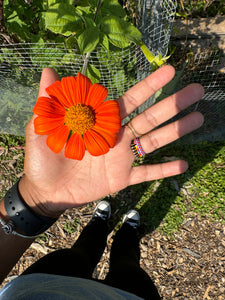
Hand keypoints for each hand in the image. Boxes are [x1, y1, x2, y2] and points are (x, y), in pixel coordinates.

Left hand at [19, 66, 203, 216]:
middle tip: (197, 91)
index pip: (129, 100)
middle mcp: (116, 137)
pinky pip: (146, 173)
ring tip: (198, 119)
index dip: (148, 86)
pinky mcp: (121, 178)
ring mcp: (121, 158)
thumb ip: (49, 101)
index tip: (169, 72)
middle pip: (149, 117)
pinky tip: (183, 165)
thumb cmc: (43, 158)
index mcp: (101, 122)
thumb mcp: (43, 128)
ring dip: (175, 131)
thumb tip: (49, 71)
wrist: (45, 189)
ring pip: (153, 142)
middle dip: (172, 104)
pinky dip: (163, 170)